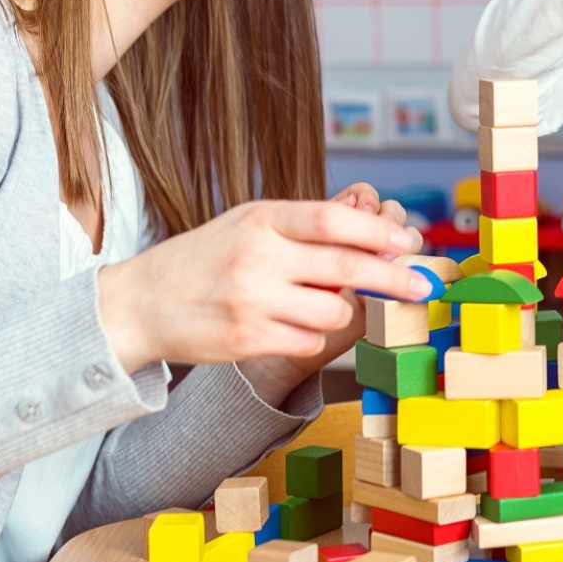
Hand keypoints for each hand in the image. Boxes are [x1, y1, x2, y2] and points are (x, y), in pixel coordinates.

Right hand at [96, 197, 426, 378]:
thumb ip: (304, 226)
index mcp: (263, 219)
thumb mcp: (248, 224)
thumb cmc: (206, 258)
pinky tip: (290, 327)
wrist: (140, 303)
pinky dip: (312, 337)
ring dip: (342, 312)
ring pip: (334, 312)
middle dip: (394, 278)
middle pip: (347, 268)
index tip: (410, 241)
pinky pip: (309, 342)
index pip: (334, 220)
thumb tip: (376, 223)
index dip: (380, 232)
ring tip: (320, 305)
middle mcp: (258, 257)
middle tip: (422, 285)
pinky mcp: (247, 340)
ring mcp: (252, 300)